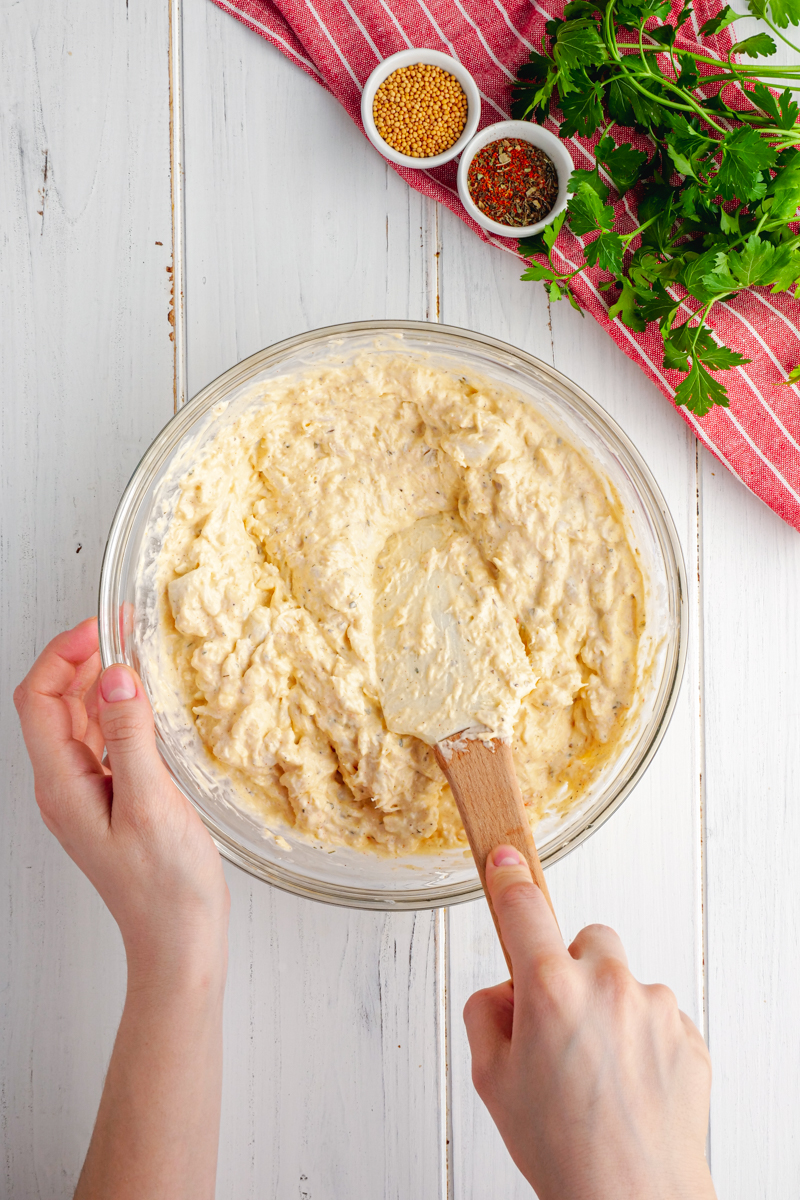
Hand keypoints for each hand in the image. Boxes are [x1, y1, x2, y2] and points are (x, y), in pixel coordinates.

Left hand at [14, 618, 228, 982]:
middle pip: (54, 705)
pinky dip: (118, 710)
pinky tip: (144, 701)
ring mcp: (85, 794)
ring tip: (134, 651)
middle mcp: (65, 786)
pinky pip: (102, 741)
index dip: (64, 655)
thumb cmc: (166, 886)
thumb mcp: (151, 804)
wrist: (178, 940)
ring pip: (78, 720)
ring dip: (100, 681)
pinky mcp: (110, 800)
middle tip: (122, 627)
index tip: (102, 628)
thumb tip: (116, 677)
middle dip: (81, 658)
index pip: (40, 700)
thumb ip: (130, 737)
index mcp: (63, 786)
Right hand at [464, 846, 715, 1199]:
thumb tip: (503, 991)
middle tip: (562, 1021)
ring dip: (611, 1009)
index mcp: (549, 990)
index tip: (507, 863)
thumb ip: (487, 1015)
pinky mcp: (688, 1033)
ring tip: (600, 1073)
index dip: (510, 880)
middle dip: (571, 967)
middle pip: (587, 939)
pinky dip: (643, 1039)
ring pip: (626, 982)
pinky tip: (630, 1085)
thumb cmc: (561, 1148)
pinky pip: (658, 1017)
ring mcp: (654, 1006)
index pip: (524, 909)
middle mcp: (606, 984)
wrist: (632, 1199)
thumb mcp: (490, 1079)